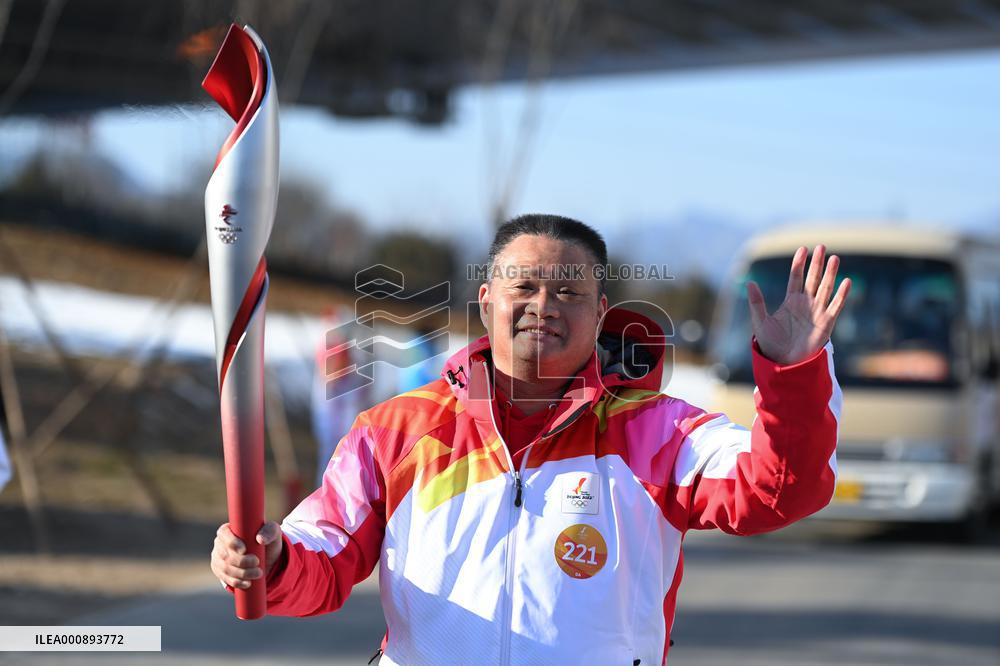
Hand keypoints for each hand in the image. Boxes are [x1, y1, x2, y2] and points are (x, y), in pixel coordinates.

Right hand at [210, 521, 282, 589]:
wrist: (267, 558)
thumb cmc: (268, 540)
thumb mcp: (273, 532)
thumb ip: (270, 531)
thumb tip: (260, 539)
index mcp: (229, 529)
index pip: (223, 533)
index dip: (231, 542)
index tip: (244, 550)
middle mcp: (220, 543)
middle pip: (225, 554)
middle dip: (241, 561)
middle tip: (257, 562)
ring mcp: (218, 558)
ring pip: (226, 568)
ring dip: (242, 573)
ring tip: (258, 573)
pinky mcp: (220, 572)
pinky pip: (225, 579)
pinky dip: (238, 582)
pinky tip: (248, 582)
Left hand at [747, 245, 850, 365]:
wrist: (784, 363)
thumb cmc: (771, 344)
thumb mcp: (760, 322)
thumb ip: (757, 303)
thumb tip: (749, 282)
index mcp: (790, 301)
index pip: (796, 277)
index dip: (799, 264)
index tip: (803, 249)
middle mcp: (806, 304)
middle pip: (813, 279)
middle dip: (817, 263)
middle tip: (822, 246)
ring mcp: (817, 312)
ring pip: (826, 288)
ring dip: (831, 274)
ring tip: (835, 258)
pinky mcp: (827, 323)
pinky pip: (836, 306)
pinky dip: (842, 294)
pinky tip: (846, 281)